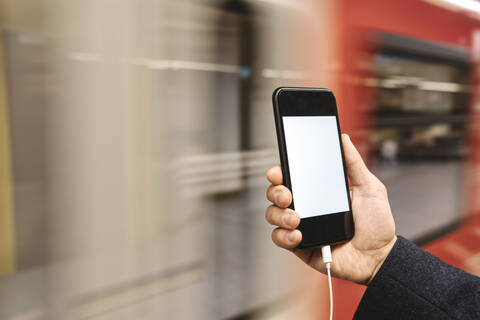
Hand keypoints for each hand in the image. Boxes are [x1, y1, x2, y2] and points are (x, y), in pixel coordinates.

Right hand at [265, 134, 395, 284]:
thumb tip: (344, 139)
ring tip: (296, 218)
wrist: (380, 256)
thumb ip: (354, 163)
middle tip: (287, 195)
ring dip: (279, 214)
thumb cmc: (376, 224)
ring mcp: (301, 226)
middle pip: (275, 193)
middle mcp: (306, 206)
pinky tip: (298, 234)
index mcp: (318, 191)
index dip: (279, 172)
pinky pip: (279, 238)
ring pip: (273, 215)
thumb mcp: (370, 188)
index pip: (291, 176)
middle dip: (275, 191)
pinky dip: (284, 235)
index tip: (278, 171)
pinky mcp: (300, 246)